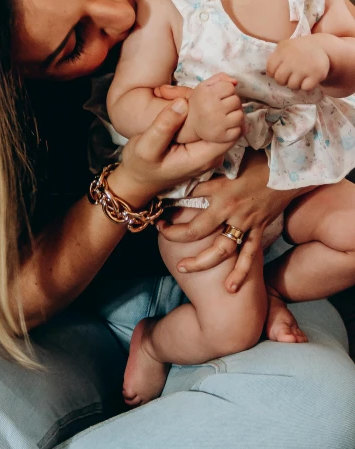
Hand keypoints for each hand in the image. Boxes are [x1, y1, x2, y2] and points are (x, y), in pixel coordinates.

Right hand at [110, 99, 234, 208]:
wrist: (136, 181)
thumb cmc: (139, 166)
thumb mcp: (146, 146)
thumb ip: (164, 125)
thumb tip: (183, 102)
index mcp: (202, 158)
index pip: (230, 134)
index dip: (226, 112)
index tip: (215, 93)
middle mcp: (210, 157)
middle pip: (228, 129)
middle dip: (222, 107)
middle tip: (208, 87)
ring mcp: (206, 153)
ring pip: (221, 127)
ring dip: (215, 109)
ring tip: (204, 90)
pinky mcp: (200, 148)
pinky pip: (210, 129)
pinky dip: (207, 114)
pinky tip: (197, 100)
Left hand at [156, 150, 306, 290]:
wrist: (289, 169)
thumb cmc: (258, 161)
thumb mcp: (229, 163)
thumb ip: (209, 175)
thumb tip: (186, 181)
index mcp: (221, 191)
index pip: (188, 199)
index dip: (171, 205)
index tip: (159, 210)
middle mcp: (230, 210)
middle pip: (198, 230)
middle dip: (176, 236)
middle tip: (162, 236)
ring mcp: (245, 223)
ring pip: (221, 249)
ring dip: (201, 261)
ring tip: (183, 269)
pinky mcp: (259, 230)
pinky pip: (249, 255)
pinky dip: (240, 272)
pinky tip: (230, 287)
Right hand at [179, 73, 243, 143]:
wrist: (190, 125)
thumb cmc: (200, 102)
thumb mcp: (205, 86)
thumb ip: (220, 78)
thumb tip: (236, 82)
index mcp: (206, 95)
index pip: (230, 87)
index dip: (226, 90)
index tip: (219, 95)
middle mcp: (212, 110)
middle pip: (236, 100)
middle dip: (231, 101)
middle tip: (222, 105)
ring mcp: (218, 125)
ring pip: (240, 115)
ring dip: (235, 114)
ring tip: (225, 115)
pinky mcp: (222, 137)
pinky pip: (239, 130)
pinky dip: (235, 128)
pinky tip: (226, 125)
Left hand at [266, 36, 329, 90]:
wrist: (321, 46)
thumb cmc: (299, 49)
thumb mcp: (285, 47)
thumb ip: (276, 58)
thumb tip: (270, 75)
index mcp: (282, 51)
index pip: (270, 70)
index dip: (274, 73)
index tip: (281, 71)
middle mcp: (291, 59)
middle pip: (280, 80)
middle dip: (284, 81)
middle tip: (291, 76)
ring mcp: (304, 67)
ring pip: (292, 85)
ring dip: (296, 84)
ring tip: (301, 77)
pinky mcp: (316, 74)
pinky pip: (305, 88)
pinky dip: (307, 86)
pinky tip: (309, 79)